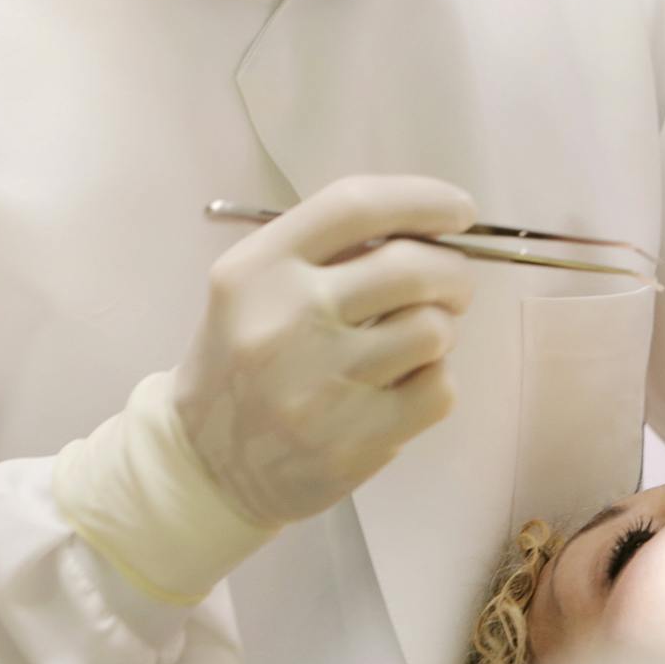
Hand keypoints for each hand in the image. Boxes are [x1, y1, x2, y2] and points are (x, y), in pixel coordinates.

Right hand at [173, 174, 477, 526]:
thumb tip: (428, 228)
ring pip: (434, 329)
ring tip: (412, 342)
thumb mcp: (253, 287)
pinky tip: (402, 385)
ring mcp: (323, 384)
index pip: (357, 206)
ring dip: (440, 330)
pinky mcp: (357, 439)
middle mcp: (289, 318)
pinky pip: (439, 388)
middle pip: (412, 267)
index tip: (459, 210)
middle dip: (452, 271)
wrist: (205, 463)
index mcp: (259, 269)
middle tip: (450, 285)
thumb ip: (326, 251)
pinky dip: (435, 380)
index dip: (423, 199)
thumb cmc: (241, 361)